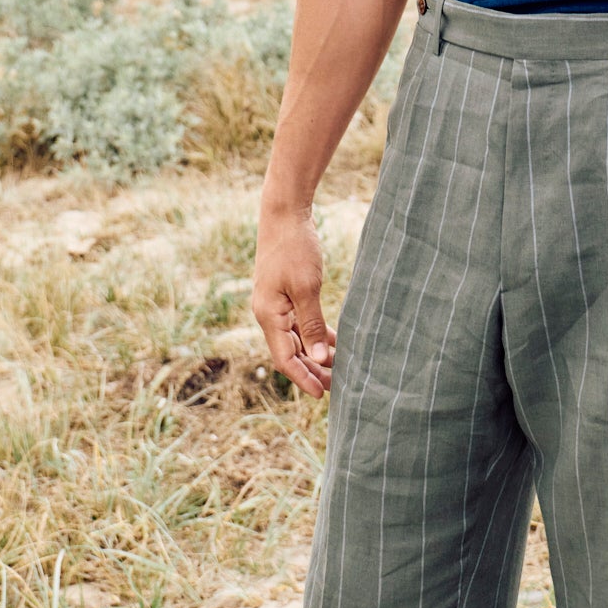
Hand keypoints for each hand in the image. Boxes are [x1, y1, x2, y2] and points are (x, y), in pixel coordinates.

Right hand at [252, 208, 335, 399]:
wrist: (285, 213)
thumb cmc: (295, 248)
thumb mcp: (306, 287)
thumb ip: (311, 323)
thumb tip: (318, 357)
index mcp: (268, 315)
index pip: (284, 359)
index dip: (303, 378)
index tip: (322, 395)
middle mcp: (268, 313)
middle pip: (290, 352)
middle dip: (312, 370)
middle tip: (337, 386)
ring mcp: (276, 303)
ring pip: (296, 338)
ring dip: (315, 353)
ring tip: (339, 369)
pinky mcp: (286, 293)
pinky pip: (299, 322)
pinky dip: (315, 333)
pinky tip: (334, 341)